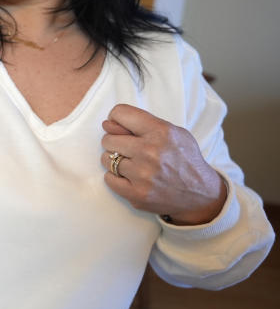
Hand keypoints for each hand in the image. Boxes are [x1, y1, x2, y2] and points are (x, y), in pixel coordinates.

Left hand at [101, 104, 226, 224]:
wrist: (201, 193)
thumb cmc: (184, 159)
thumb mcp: (173, 132)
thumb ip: (141, 123)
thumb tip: (106, 123)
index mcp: (160, 132)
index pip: (120, 113)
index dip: (116, 119)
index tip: (121, 127)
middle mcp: (150, 152)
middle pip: (108, 139)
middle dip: (116, 142)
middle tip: (129, 149)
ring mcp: (142, 175)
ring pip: (106, 159)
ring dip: (115, 160)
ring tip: (132, 163)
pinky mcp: (137, 194)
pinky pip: (108, 179)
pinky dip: (116, 177)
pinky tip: (130, 177)